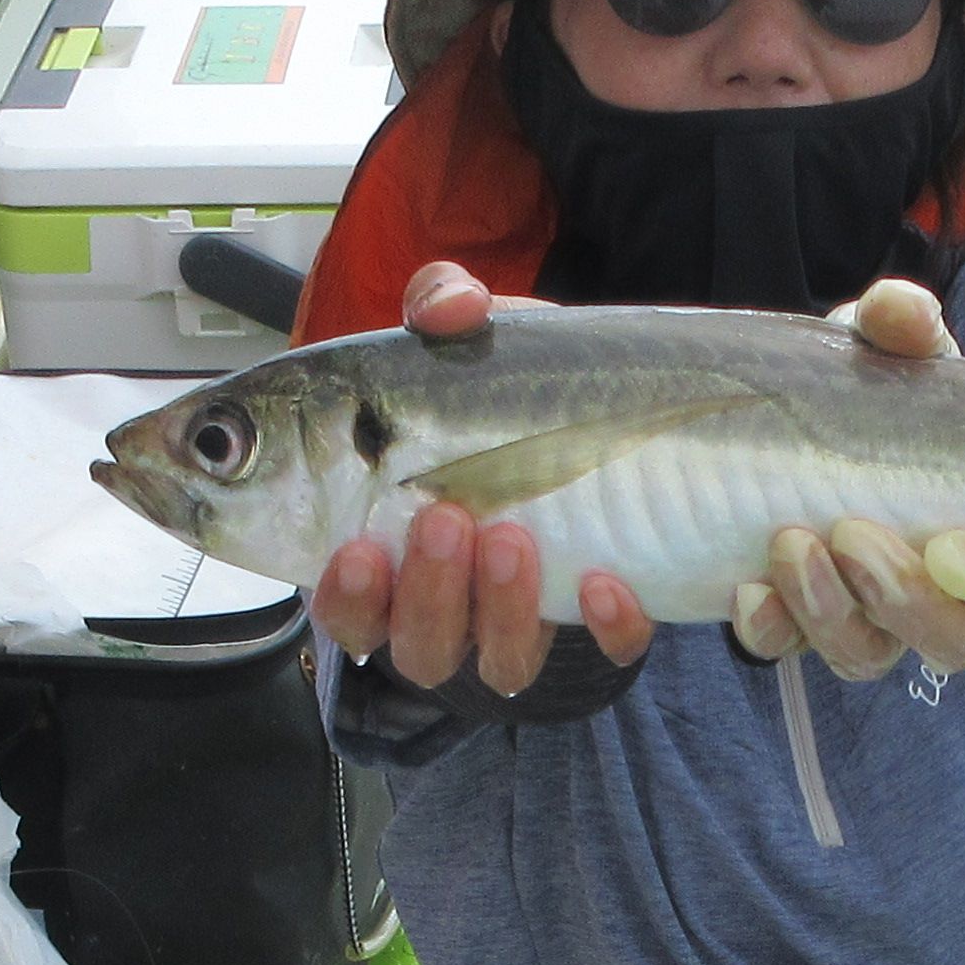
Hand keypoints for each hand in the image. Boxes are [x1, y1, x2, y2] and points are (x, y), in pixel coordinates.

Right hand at [306, 263, 656, 693]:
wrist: (623, 401)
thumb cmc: (516, 380)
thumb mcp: (475, 336)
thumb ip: (443, 305)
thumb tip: (447, 309)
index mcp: (393, 542)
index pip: (346, 601)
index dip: (341, 595)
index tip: (354, 550)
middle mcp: (454, 596)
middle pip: (416, 645)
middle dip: (423, 593)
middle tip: (442, 519)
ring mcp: (529, 611)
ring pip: (498, 660)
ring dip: (497, 610)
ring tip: (510, 536)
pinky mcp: (605, 614)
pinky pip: (607, 649)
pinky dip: (606, 626)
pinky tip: (606, 580)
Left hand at [722, 280, 964, 676]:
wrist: (799, 410)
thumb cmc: (877, 386)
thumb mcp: (890, 349)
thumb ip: (902, 328)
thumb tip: (902, 310)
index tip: (954, 544)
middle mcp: (944, 597)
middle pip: (956, 641)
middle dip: (906, 598)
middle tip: (851, 532)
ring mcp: (872, 617)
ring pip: (870, 655)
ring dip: (830, 612)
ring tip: (789, 543)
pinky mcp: (801, 623)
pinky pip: (786, 648)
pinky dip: (768, 626)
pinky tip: (749, 588)